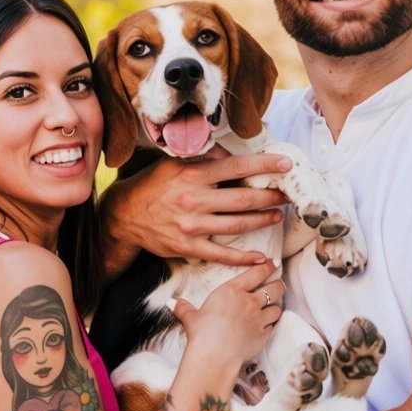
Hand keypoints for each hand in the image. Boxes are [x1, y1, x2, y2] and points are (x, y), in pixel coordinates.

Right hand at [102, 147, 291, 267]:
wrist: (124, 216)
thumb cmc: (152, 186)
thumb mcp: (172, 163)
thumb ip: (202, 158)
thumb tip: (230, 153)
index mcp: (192, 175)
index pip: (236, 167)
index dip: (264, 165)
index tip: (285, 165)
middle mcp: (193, 199)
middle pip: (243, 198)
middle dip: (270, 196)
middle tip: (286, 194)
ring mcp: (191, 225)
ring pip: (237, 224)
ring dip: (262, 220)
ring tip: (276, 215)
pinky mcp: (188, 246)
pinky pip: (221, 254)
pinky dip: (243, 258)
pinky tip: (260, 257)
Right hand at [172, 262, 282, 368]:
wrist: (215, 355)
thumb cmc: (202, 333)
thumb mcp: (191, 317)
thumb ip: (185, 308)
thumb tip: (173, 303)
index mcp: (232, 291)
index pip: (257, 273)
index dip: (268, 266)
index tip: (274, 262)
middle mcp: (249, 302)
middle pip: (274, 288)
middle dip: (278, 285)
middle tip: (278, 285)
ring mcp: (259, 319)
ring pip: (277, 308)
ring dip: (275, 307)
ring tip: (272, 307)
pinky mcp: (263, 335)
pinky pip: (273, 326)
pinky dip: (271, 325)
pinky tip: (266, 326)